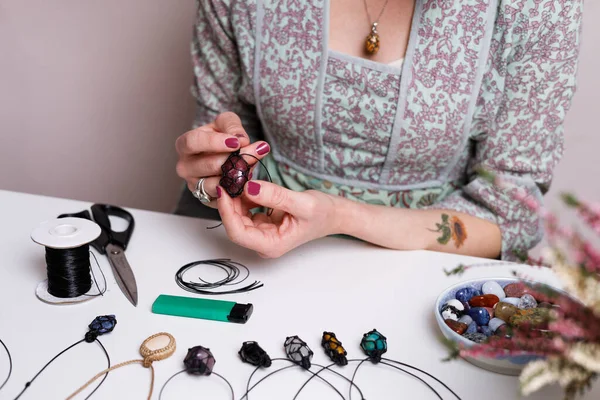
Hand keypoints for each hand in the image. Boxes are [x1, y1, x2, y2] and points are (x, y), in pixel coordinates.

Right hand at [175, 112, 269, 207]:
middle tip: (256, 152)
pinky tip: (249, 178)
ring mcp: (195, 185)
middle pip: (208, 165)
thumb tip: (241, 139)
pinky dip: (238, 188)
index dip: (214, 142)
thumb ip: (232, 126)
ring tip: (255, 164)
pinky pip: (223, 197)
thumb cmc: (221, 136)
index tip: (236, 142)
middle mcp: (185, 167)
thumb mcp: (225, 123)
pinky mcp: (207, 199)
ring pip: (216, 184)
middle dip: (234, 159)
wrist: (223, 155)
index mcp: (184, 145)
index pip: (193, 142)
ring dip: (238, 175)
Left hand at [216, 180, 340, 257]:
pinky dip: (244, 194)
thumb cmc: (324, 214)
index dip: (226, 212)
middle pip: (234, 223)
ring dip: (236, 195)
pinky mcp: (263, 222)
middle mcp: (263, 242)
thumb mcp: (302, 203)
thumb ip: (275, 196)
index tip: (224, 190)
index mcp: (271, 245)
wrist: (335, 214)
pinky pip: (246, 208)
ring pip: (238, 214)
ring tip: (238, 175)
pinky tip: (247, 180)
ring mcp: (262, 232)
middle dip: (230, 200)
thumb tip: (249, 187)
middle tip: (229, 176)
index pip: (238, 233)